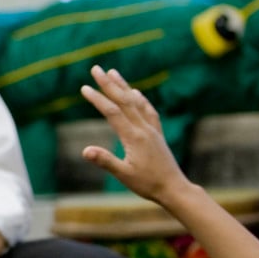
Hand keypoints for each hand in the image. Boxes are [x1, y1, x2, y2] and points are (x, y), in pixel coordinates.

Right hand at [80, 65, 190, 203]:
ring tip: (113, 72)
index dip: (97, 99)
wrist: (174, 189)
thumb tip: (85, 151)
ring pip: (136, 102)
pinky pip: (148, 110)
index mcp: (134, 137)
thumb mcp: (124, 175)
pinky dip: (140, 98)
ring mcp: (152, 130)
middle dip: (109, 84)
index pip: (112, 112)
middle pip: (124, 100)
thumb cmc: (148, 184)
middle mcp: (143, 129)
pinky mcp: (157, 134)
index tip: (84, 88)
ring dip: (123, 86)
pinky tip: (136, 93)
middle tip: (96, 68)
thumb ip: (105, 161)